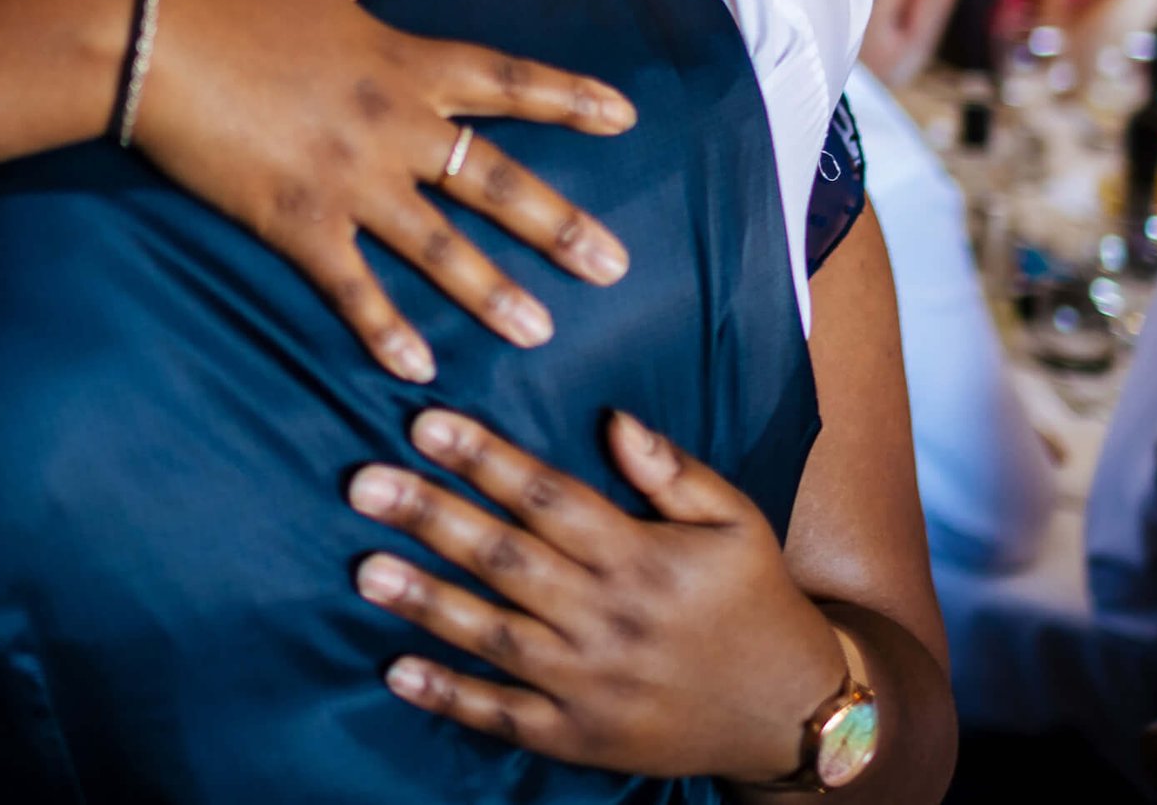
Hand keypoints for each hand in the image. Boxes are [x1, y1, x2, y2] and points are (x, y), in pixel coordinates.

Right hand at [138, 0, 637, 383]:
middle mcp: (392, 124)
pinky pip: (352, 286)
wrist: (153, 34)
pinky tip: (418, 369)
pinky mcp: (296, 219)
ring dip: (491, 292)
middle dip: (558, 224)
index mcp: (403, 62)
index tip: (627, 118)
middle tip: (616, 266)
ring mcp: (348, 177)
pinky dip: (383, 329)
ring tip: (540, 332)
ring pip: (438, 245)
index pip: (506, 82)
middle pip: (492, 179)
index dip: (569, 98)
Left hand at [348, 408, 846, 784]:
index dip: (486, 459)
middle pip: (508, 559)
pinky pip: (506, 716)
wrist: (792, 715)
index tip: (425, 423)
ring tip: (364, 570)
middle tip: (366, 485)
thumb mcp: (736, 520)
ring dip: (427, 603)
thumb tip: (612, 419)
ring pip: (496, 635)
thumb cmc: (757, 600)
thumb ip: (672, 471)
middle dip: (433, 518)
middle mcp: (611, 617)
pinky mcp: (581, 738)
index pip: (550, 497)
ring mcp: (592, 683)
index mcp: (643, 557)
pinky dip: (451, 696)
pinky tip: (397, 670)